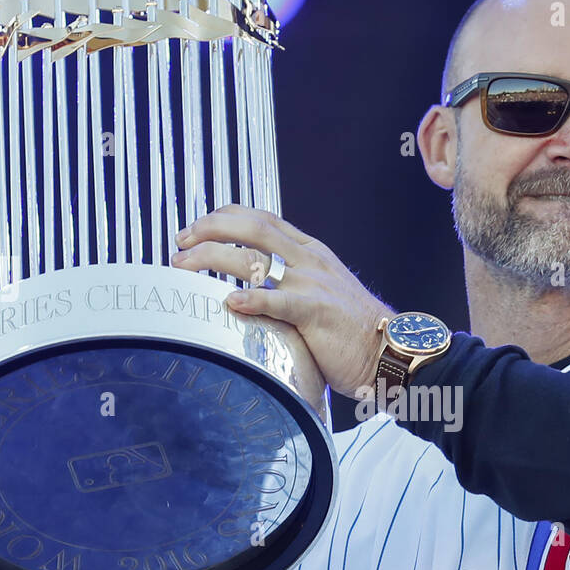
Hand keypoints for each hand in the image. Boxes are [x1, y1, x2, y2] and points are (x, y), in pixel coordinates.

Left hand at [172, 204, 393, 398]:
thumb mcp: (323, 293)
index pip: (261, 218)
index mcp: (310, 252)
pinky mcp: (316, 312)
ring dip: (210, 258)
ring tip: (182, 267)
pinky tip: (228, 302)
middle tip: (178, 242)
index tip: (194, 229)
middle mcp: (309, 260)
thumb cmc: (353, 332)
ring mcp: (312, 284)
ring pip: (253, 258)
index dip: (223, 217)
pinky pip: (277, 301)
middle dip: (207, 229)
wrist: (391, 352)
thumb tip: (253, 288)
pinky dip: (251, 299)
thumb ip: (293, 284)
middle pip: (251, 228)